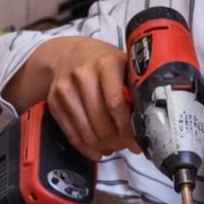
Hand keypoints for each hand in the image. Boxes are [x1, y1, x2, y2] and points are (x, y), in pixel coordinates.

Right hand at [35, 37, 139, 160]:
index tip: (137, 142)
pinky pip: (71, 134)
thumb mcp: (123, 64)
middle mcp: (82, 75)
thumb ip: (134, 86)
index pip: (116, 104)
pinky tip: (98, 149)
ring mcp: (65, 89)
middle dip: (117, 141)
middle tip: (126, 146)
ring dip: (103, 146)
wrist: (67, 53)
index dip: (127, 129)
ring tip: (114, 147)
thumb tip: (150, 118)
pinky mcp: (54, 102)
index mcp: (105, 64)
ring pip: (86, 132)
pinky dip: (86, 147)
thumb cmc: (102, 62)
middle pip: (101, 122)